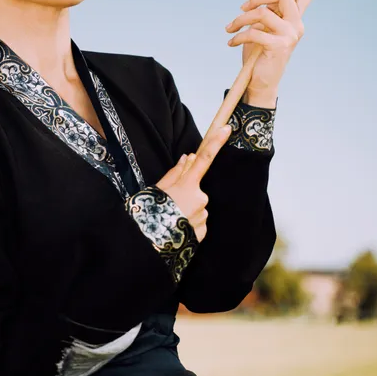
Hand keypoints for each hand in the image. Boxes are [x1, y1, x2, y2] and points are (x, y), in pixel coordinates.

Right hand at [155, 125, 231, 241]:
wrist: (148, 247)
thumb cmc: (149, 214)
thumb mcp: (157, 189)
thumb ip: (175, 173)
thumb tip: (188, 157)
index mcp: (188, 185)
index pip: (204, 159)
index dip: (216, 142)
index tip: (227, 128)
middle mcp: (200, 199)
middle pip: (197, 190)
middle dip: (186, 194)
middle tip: (168, 204)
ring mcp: (203, 217)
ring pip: (198, 208)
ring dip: (187, 211)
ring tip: (170, 219)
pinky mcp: (203, 233)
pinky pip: (198, 223)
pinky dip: (189, 224)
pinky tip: (176, 230)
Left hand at [225, 0, 324, 94]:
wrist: (259, 82)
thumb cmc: (260, 52)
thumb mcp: (264, 26)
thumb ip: (274, 6)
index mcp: (294, 17)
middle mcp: (297, 24)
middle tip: (241, 7)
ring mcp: (291, 35)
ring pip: (263, 12)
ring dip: (240, 19)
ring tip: (230, 28)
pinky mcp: (280, 46)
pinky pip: (255, 31)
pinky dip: (238, 35)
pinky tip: (231, 43)